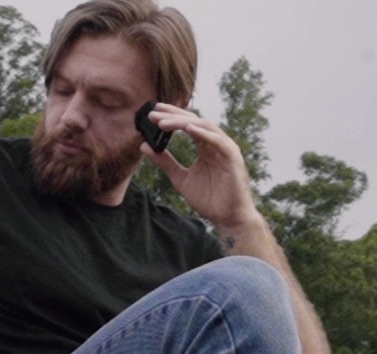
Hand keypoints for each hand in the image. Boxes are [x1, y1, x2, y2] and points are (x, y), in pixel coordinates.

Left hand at [140, 104, 258, 230]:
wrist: (228, 218)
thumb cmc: (209, 199)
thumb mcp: (180, 178)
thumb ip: (165, 162)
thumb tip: (144, 146)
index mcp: (205, 147)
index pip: (187, 124)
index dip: (171, 116)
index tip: (152, 112)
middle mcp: (215, 144)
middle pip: (194, 121)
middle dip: (173, 116)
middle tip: (153, 114)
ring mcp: (225, 149)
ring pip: (204, 127)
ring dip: (183, 123)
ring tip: (163, 123)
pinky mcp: (233, 158)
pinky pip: (219, 141)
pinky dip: (204, 134)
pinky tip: (189, 129)